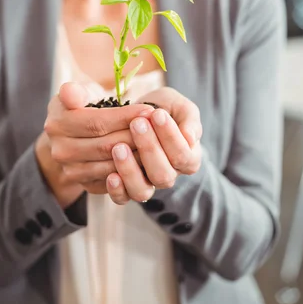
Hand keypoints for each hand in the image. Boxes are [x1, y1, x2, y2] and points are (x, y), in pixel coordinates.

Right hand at [38, 82, 155, 203]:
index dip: (125, 117)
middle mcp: (60, 151)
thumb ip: (74, 91)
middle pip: (106, 146)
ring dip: (137, 155)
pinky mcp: (85, 186)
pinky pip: (113, 182)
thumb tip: (70, 93)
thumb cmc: (79, 106)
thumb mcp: (76, 91)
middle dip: (135, 135)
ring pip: (111, 166)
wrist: (71, 134)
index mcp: (57, 124)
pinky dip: (132, 171)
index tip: (148, 110)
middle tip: (157, 126)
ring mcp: (71, 172)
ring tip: (157, 142)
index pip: (96, 123)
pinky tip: (147, 159)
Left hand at [106, 87, 202, 204]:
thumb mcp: (177, 105)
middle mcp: (169, 175)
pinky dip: (117, 190)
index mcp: (188, 158)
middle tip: (137, 124)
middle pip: (163, 175)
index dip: (171, 136)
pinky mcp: (126, 187)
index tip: (157, 113)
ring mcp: (147, 183)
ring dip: (130, 170)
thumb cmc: (161, 108)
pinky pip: (123, 198)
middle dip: (149, 148)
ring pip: (142, 191)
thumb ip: (189, 118)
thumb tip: (190, 137)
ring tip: (118, 147)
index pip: (183, 156)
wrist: (136, 113)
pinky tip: (111, 175)